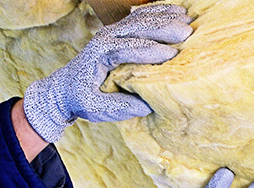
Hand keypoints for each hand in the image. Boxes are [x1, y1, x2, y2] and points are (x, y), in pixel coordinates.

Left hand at [23, 3, 192, 142]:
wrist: (65, 86)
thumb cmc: (81, 99)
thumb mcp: (94, 109)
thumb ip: (118, 107)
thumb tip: (145, 105)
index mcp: (100, 54)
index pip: (127, 49)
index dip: (150, 51)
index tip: (172, 55)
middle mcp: (106, 37)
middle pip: (137, 27)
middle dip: (163, 28)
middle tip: (187, 32)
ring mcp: (112, 30)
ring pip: (141, 18)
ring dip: (165, 17)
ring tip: (188, 20)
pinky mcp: (119, 29)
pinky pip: (141, 16)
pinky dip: (160, 11)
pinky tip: (178, 11)